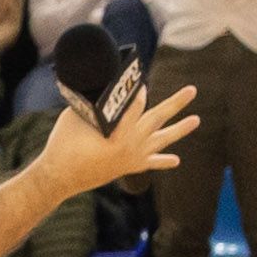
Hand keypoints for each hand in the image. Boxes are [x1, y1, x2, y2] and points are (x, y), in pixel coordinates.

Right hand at [29, 71, 201, 197]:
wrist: (59, 177)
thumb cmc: (64, 144)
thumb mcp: (75, 115)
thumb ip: (93, 102)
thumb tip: (104, 87)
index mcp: (119, 131)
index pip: (136, 103)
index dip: (138, 89)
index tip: (140, 78)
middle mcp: (132, 144)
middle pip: (158, 118)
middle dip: (176, 103)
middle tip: (192, 90)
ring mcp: (133, 157)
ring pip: (162, 140)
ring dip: (180, 129)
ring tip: (196, 120)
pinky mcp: (129, 167)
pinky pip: (151, 163)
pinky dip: (163, 161)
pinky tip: (176, 160)